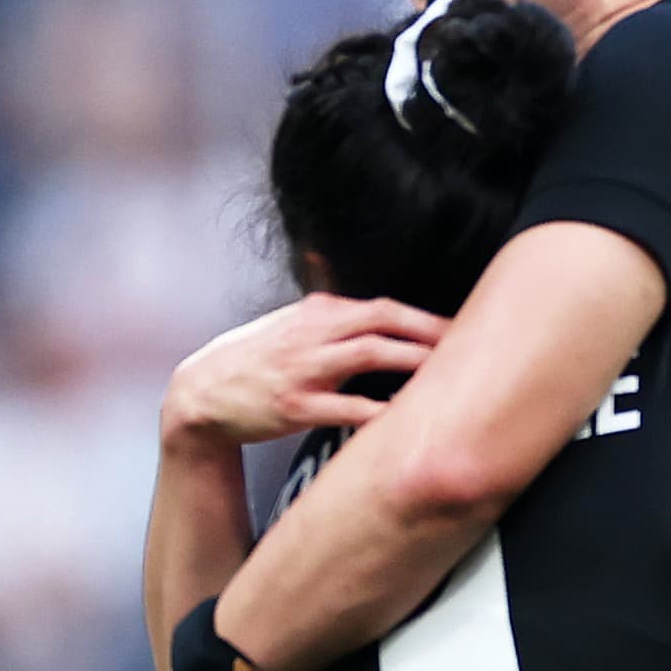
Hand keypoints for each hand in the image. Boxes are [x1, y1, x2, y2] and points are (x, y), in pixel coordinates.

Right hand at [163, 293, 449, 446]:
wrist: (200, 395)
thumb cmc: (252, 358)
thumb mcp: (285, 320)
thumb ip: (317, 294)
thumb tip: (323, 255)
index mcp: (316, 312)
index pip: (381, 306)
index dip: (424, 317)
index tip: (460, 327)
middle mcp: (312, 334)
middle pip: (382, 321)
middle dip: (429, 331)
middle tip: (469, 345)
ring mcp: (304, 370)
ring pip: (368, 355)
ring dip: (412, 360)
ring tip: (448, 371)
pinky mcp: (295, 406)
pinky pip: (346, 407)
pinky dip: (379, 410)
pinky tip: (407, 415)